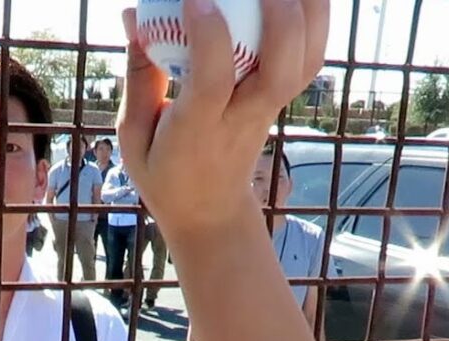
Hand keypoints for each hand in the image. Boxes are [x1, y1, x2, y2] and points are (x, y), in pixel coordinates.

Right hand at [117, 0, 328, 237]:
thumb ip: (138, 76)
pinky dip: (314, 18)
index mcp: (198, 130)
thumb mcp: (135, 135)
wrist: (212, 212)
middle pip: (279, 70)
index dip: (208, 36)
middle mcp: (243, 118)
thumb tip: (134, 15)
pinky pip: (310, 57)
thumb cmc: (166, 171)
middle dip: (279, 17)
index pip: (213, 81)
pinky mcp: (281, 99)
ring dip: (308, 11)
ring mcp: (269, 109)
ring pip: (306, 61)